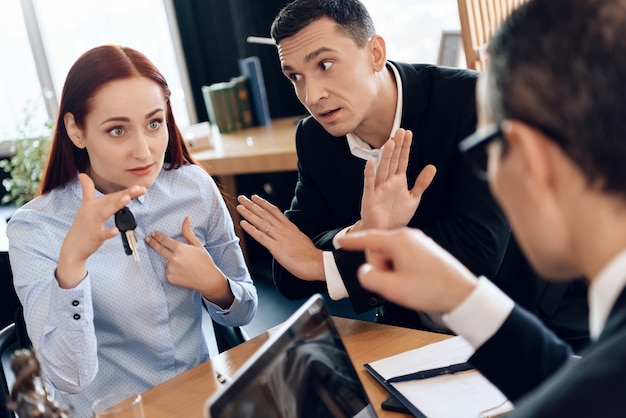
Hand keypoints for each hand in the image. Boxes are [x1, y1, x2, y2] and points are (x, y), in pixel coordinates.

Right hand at [57, 173, 145, 287]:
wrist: (73, 247)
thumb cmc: (82, 225)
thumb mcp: (85, 206)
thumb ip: (87, 189)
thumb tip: (81, 174)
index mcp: (92, 204)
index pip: (111, 195)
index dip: (124, 190)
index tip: (139, 186)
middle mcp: (92, 211)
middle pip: (111, 201)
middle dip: (126, 194)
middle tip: (140, 189)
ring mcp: (93, 224)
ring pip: (105, 213)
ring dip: (116, 205)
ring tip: (127, 198)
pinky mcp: (94, 236)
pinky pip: (102, 234)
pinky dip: (108, 232)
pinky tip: (115, 231)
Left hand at [145, 216, 233, 307]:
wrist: (208, 279)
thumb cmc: (205, 261)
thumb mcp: (197, 245)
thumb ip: (188, 232)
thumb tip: (187, 218)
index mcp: (180, 249)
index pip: (165, 240)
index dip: (158, 236)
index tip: (153, 234)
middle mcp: (174, 258)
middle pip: (159, 249)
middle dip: (152, 243)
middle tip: (147, 239)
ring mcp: (171, 269)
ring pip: (166, 261)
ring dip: (170, 260)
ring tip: (183, 264)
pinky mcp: (170, 278)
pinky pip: (168, 271)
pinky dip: (172, 270)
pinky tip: (182, 271)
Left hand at [236, 195, 324, 280]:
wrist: (317, 264)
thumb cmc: (311, 256)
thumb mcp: (301, 241)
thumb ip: (292, 236)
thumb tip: (287, 236)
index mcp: (290, 227)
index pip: (275, 212)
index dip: (264, 204)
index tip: (255, 198)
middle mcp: (284, 229)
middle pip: (265, 214)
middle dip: (252, 205)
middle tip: (242, 197)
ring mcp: (280, 237)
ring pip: (261, 222)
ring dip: (249, 213)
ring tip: (239, 206)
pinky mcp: (276, 247)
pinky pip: (261, 236)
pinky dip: (251, 229)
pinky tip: (243, 223)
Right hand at [338, 228, 476, 312]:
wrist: (461, 293)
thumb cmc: (430, 289)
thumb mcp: (392, 288)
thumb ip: (369, 278)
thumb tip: (365, 272)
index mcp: (398, 241)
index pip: (367, 238)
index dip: (351, 242)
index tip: (339, 241)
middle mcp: (408, 236)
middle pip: (379, 249)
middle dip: (380, 267)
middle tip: (393, 284)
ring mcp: (418, 242)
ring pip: (391, 255)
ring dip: (391, 271)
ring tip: (406, 285)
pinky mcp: (425, 251)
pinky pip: (402, 258)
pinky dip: (401, 270)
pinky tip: (413, 282)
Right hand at [357, 128, 435, 230]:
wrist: (384, 232)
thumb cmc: (396, 215)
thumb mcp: (413, 198)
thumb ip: (421, 183)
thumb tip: (432, 166)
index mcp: (398, 181)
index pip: (402, 160)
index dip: (405, 147)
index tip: (408, 132)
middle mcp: (387, 182)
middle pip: (393, 161)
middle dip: (396, 146)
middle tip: (399, 131)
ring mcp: (378, 189)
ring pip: (382, 170)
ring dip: (385, 157)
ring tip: (389, 143)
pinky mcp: (370, 198)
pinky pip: (369, 185)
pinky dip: (369, 174)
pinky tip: (370, 163)